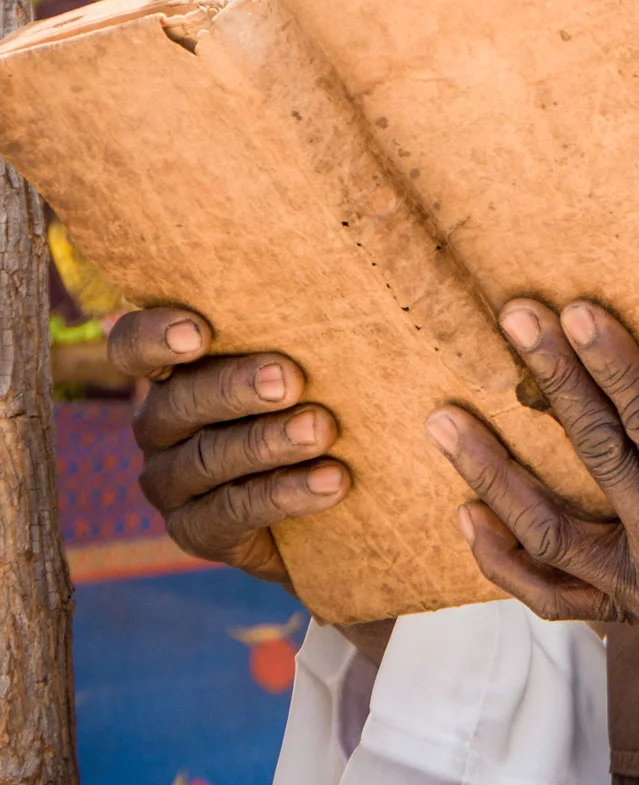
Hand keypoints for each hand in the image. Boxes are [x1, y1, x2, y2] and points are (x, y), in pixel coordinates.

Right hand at [108, 306, 347, 591]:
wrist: (336, 503)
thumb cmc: (323, 399)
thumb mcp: (314, 360)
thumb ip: (309, 327)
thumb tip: (359, 253)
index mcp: (174, 371)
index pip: (134, 346)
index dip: (154, 337)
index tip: (199, 332)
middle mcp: (160, 424)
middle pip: (177, 402)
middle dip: (235, 388)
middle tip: (291, 378)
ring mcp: (172, 482)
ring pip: (207, 459)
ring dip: (266, 442)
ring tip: (322, 429)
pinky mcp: (197, 531)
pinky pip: (232, 513)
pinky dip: (285, 495)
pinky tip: (332, 481)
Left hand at [426, 300, 638, 784]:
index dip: (614, 368)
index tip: (576, 315)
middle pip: (599, 457)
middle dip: (555, 382)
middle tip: (512, 319)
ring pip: (549, 531)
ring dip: (492, 471)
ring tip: (444, 420)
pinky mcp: (635, 617)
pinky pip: (553, 596)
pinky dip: (502, 560)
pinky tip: (464, 515)